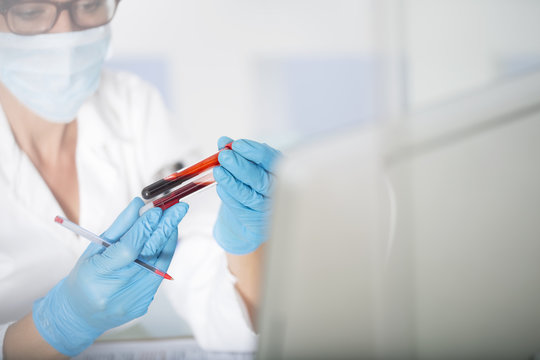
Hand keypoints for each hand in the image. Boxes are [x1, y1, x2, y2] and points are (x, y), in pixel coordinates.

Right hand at [32, 198, 187, 356]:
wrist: (81, 314)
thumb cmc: (85, 276)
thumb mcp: (94, 249)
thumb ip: (120, 227)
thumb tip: (139, 205)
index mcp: (99, 274)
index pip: (129, 248)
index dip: (145, 228)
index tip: (157, 209)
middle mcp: (118, 290)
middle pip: (149, 254)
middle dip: (166, 227)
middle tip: (179, 207)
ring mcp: (133, 299)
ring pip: (160, 263)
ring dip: (169, 238)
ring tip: (175, 218)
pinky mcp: (144, 303)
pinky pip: (159, 274)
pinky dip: (164, 253)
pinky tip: (167, 238)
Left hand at [213, 137, 280, 253]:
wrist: (254, 212)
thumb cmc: (253, 183)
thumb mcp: (250, 165)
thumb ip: (237, 152)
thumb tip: (223, 142)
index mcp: (280, 172)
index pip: (272, 160)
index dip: (254, 151)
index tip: (236, 144)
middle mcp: (276, 191)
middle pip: (260, 179)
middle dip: (240, 166)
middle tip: (224, 156)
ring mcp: (266, 207)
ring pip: (249, 195)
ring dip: (231, 181)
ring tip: (218, 171)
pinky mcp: (254, 220)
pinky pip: (239, 208)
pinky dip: (228, 196)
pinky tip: (221, 186)